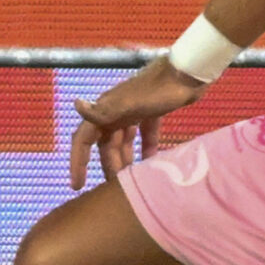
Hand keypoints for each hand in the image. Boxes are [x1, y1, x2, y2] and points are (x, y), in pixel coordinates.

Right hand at [69, 57, 208, 188]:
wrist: (189, 73)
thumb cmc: (158, 89)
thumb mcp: (130, 103)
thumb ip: (103, 110)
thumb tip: (75, 104)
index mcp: (106, 109)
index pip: (84, 140)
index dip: (78, 162)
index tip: (76, 185)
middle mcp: (116, 111)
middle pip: (106, 145)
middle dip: (108, 167)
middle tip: (113, 191)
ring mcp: (134, 111)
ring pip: (124, 142)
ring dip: (124, 161)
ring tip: (129, 182)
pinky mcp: (152, 112)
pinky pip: (144, 135)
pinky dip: (146, 149)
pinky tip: (151, 164)